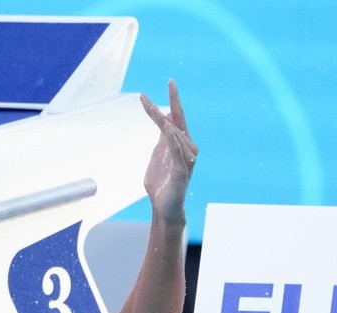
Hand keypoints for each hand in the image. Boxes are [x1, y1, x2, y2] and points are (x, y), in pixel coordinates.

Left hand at [140, 80, 197, 221]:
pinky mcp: (182, 170)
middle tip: (153, 90)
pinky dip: (172, 139)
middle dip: (164, 106)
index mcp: (180, 143)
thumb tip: (165, 121)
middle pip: (175, 122)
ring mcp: (186, 159)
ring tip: (148, 107)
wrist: (164, 208)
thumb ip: (162, 140)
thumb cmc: (161, 184)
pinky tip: (166, 129)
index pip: (177, 117)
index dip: (173, 99)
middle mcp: (188, 148)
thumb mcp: (158, 156)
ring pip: (175, 134)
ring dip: (162, 121)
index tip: (170, 81)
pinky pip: (177, 151)